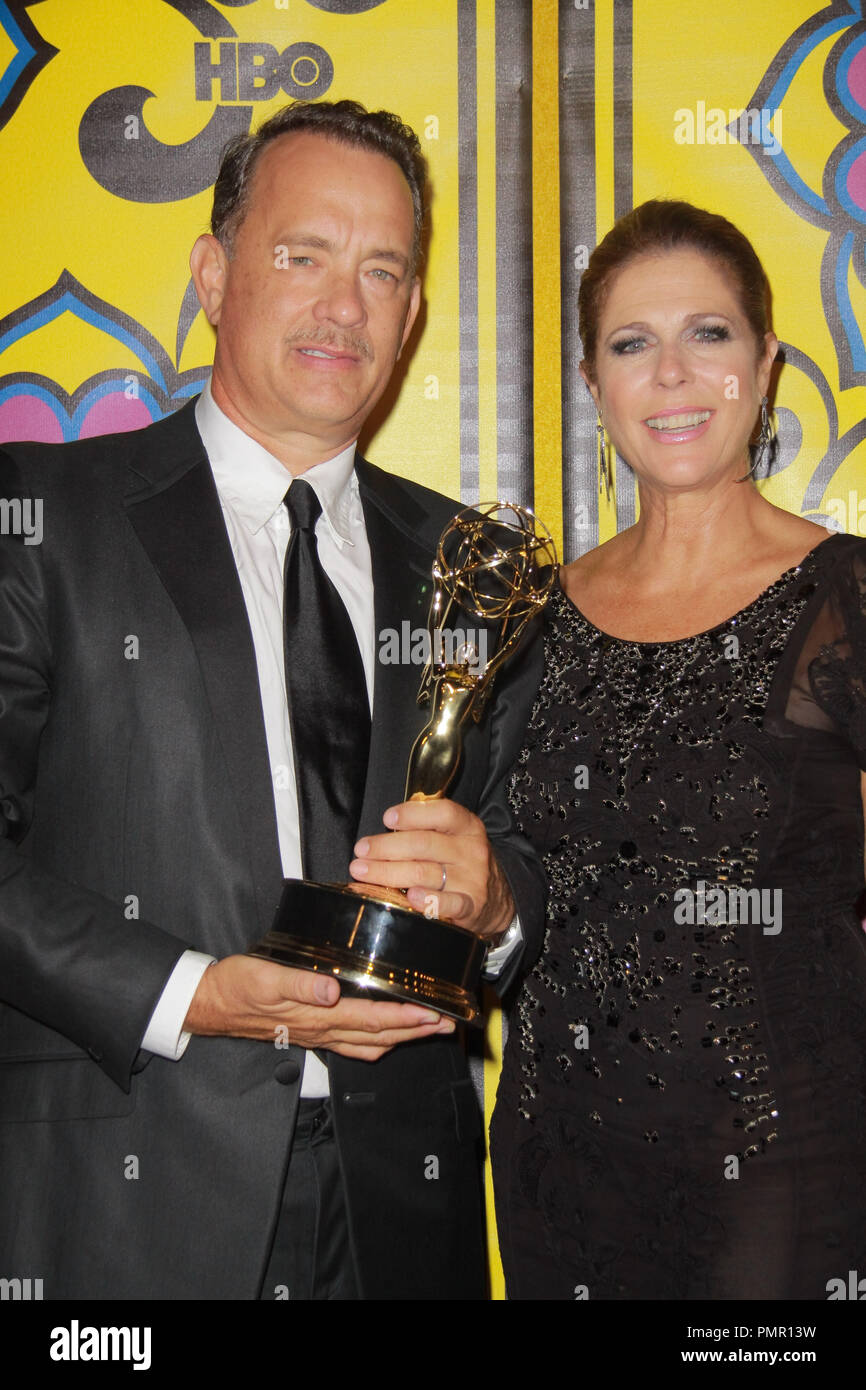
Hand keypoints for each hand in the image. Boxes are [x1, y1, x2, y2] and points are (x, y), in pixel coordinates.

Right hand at [183, 954, 453, 1060]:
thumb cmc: (238, 987)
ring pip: (370, 1042)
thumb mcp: (265, 978)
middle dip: (416, 1031)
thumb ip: (300, 984)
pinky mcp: (312, 1031)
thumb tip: (331, 990)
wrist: (212, 1004)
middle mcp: (324, 1029)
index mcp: (319, 1015)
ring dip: (402, 1037)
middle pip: (380, 1035)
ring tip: (428, 1028)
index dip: (407, 1018)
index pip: (373, 1020)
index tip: (434, 1013)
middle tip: (448, 1023)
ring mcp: (319, 1034)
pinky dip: (377, 1041)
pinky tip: (386, 1034)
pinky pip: (353, 1043)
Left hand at [349, 798, 513, 940]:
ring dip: (388, 872)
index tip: (387, 818)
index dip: (412, 814)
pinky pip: (449, 904)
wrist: (497, 900)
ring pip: (424, 873)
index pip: (443, 813)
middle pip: (423, 844)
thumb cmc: (462, 863)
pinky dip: (429, 901)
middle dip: (386, 847)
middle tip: (361, 850)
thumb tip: (388, 823)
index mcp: (467, 827)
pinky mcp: (471, 907)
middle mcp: (471, 851)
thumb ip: (427, 828)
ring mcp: (472, 880)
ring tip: (362, 871)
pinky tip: (411, 897)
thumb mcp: (454, 838)